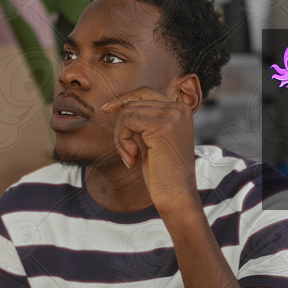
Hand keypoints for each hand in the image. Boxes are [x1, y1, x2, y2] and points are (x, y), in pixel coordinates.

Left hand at [101, 86, 198, 216]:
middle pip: (135, 99)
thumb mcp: (152, 139)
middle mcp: (179, 108)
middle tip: (123, 147)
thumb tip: (119, 103)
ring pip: (128, 111)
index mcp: (180, 110)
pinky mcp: (162, 125)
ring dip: (121, 136)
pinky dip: (122, 140)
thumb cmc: (162, 173)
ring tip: (130, 156)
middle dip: (121, 123)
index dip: (124, 99)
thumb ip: (143, 120)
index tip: (106, 109)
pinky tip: (131, 158)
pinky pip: (127, 120)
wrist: (175, 195)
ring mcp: (172, 115)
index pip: (145, 92)